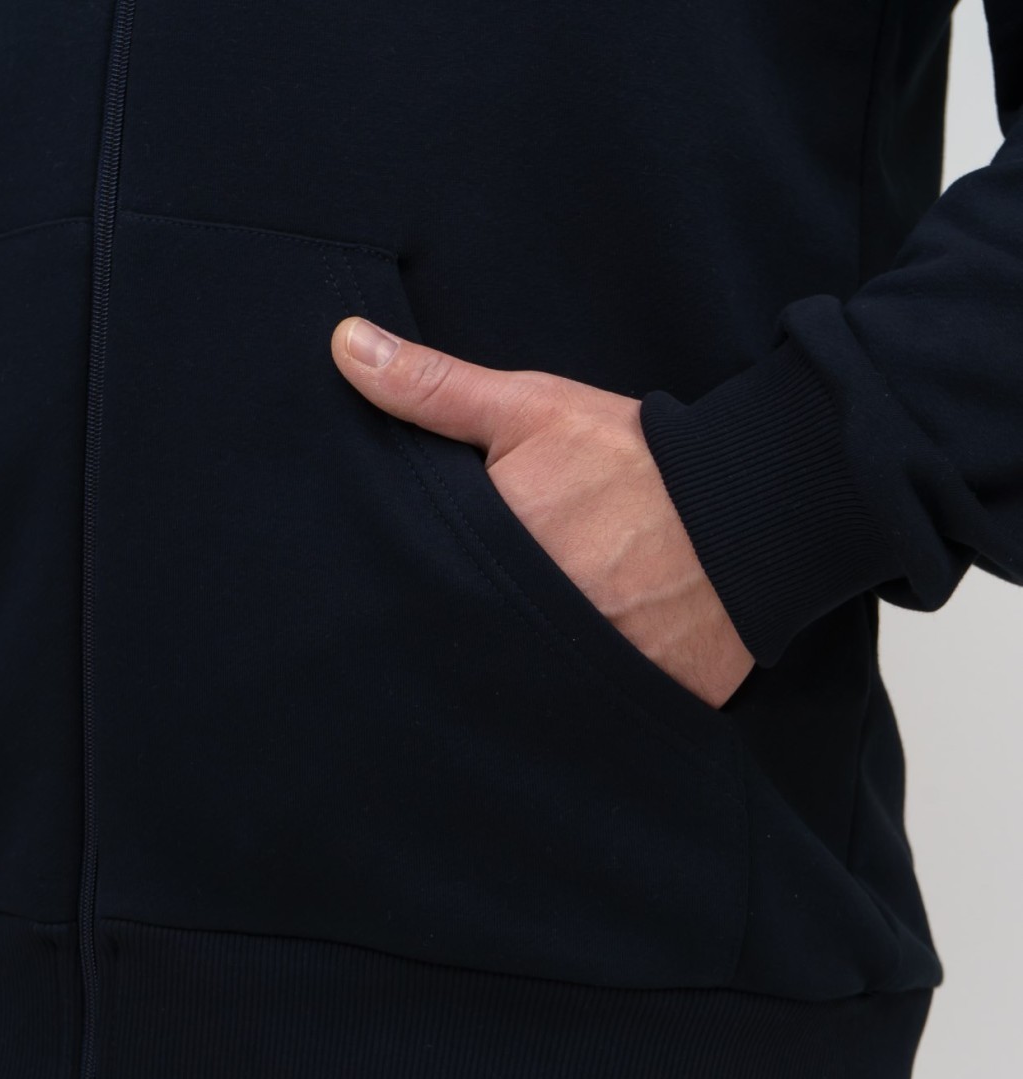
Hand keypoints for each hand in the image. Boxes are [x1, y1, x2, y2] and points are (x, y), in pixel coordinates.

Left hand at [331, 317, 755, 708]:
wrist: (754, 508)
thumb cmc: (635, 459)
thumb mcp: (530, 411)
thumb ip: (434, 389)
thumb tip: (344, 347)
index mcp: (490, 561)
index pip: (422, 589)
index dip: (419, 580)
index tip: (409, 578)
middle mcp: (529, 627)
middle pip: (469, 640)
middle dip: (466, 626)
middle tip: (483, 606)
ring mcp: (584, 674)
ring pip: (522, 682)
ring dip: (518, 664)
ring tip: (526, 639)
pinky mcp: (638, 700)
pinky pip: (587, 711)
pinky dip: (579, 697)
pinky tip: (577, 676)